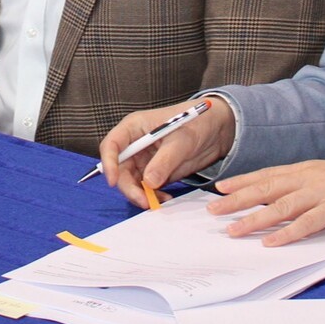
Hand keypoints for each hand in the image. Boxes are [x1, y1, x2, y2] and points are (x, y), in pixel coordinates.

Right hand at [96, 97, 235, 208]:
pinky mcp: (155, 172)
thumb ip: (164, 161)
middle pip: (119, 169)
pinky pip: (146, 188)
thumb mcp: (181, 140)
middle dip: (128, 186)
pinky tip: (165, 198)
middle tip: (144, 200)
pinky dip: (152, 196)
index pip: (112, 145)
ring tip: (159, 201)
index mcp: (134, 127)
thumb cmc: (196, 122)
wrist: (215, 129)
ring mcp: (144, 159)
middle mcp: (135, 144)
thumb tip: (149, 182)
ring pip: (131, 182)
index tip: (113, 180)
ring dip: (141, 194)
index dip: (108, 162)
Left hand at [208, 157, 324, 245]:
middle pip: (266, 188)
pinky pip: (307, 222)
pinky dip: (288, 233)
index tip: (220, 189)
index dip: (242, 182)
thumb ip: (304, 188)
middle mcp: (307, 178)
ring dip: (255, 219)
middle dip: (237, 200)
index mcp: (304, 170)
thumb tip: (280, 201)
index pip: (266, 175)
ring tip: (234, 230)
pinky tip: (272, 242)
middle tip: (214, 210)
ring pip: (280, 206)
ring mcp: (321, 192)